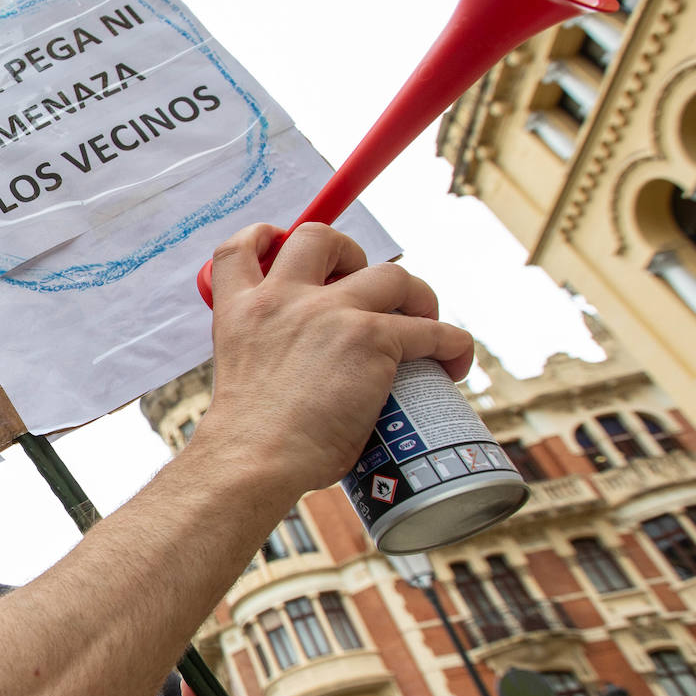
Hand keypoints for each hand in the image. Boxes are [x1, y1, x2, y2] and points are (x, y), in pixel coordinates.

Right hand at [201, 221, 473, 495]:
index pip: (241, 250)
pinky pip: (431, 330)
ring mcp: (329, 313)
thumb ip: (269, 358)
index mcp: (241, 311)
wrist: (255, 460)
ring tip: (424, 323)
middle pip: (321, 237)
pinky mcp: (371, 338)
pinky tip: (454, 364)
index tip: (279, 240)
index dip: (263, 236)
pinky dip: (452, 344)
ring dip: (415, 294)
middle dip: (352, 252)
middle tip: (368, 287)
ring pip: (391, 274)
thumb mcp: (241, 379)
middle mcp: (283, 299)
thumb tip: (307, 383)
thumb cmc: (250, 444)